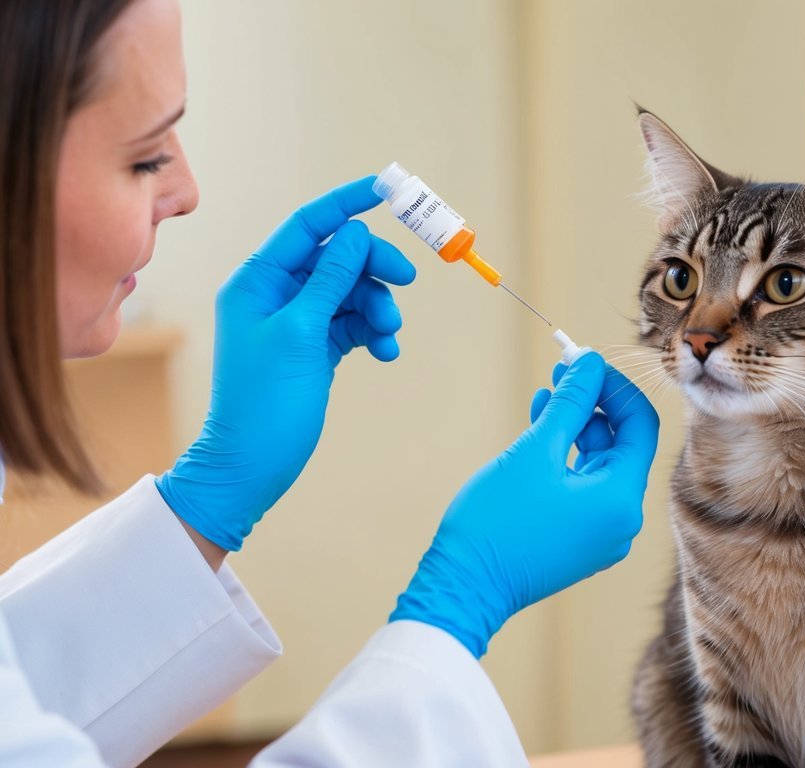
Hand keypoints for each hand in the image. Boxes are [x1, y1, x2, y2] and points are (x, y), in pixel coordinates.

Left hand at [157, 177, 416, 550]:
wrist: (252, 464)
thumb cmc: (264, 402)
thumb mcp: (301, 332)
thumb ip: (330, 278)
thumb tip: (355, 233)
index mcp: (257, 280)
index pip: (307, 225)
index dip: (346, 204)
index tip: (386, 189)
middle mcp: (275, 293)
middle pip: (338, 257)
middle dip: (374, 269)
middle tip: (406, 282)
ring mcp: (297, 320)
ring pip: (352, 291)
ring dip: (378, 307)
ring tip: (388, 334)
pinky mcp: (316, 346)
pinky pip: (354, 322)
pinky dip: (373, 332)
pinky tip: (385, 352)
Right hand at [391, 352, 659, 656]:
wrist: (463, 589)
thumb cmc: (496, 522)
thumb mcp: (534, 451)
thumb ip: (570, 403)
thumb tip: (588, 361)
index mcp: (621, 499)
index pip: (640, 425)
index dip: (613, 387)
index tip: (581, 363)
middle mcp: (622, 519)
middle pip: (622, 444)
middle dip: (593, 404)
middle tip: (560, 372)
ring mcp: (602, 533)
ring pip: (601, 464)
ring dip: (576, 427)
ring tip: (545, 397)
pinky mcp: (580, 540)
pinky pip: (584, 486)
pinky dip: (566, 457)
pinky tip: (540, 430)